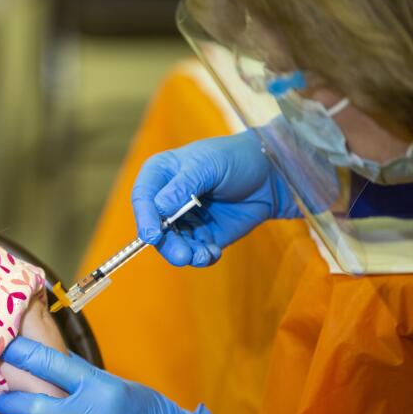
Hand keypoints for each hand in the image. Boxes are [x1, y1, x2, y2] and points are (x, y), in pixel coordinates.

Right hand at [131, 130, 298, 266]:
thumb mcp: (208, 164)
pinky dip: (202, 256)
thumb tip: (159, 208)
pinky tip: (212, 253)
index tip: (152, 235)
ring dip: (185, 253)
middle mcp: (167, 199)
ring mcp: (185, 219)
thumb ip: (183, 186)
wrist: (271, 174)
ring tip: (201, 256)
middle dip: (167, 244)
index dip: (144, 217)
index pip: (143, 198)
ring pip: (174, 243)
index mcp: (160, 175)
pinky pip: (195, 251)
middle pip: (155, 227)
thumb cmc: (236, 158)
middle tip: (182, 255)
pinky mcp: (203, 235)